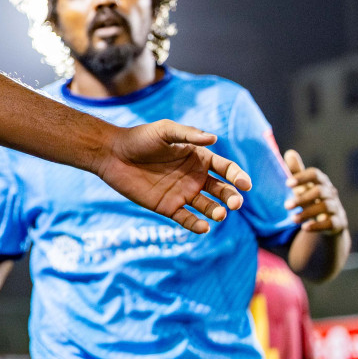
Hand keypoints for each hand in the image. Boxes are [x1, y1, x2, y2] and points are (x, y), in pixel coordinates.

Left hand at [96, 119, 251, 233]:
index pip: (226, 168)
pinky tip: (203, 227)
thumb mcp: (164, 131)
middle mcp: (195, 177)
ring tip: (219, 214)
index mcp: (199, 158)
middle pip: (222, 190)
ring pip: (209, 206)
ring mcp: (183, 193)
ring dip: (217, 211)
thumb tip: (214, 138)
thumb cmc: (139, 138)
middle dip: (232, 197)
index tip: (245, 184)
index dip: (238, 176)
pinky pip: (188, 219)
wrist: (112, 154)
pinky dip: (197, 225)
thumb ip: (187, 134)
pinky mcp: (169, 207)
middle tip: (234, 203)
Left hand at [283, 150, 345, 233]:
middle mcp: (331, 193)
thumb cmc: (312, 199)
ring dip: (307, 213)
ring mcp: (337, 208)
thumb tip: (290, 152)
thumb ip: (296, 171)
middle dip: (302, 198)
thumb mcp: (303, 186)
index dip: (302, 177)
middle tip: (286, 205)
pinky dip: (318, 225)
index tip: (287, 184)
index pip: (315, 174)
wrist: (329, 223)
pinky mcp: (339, 223)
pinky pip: (332, 223)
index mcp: (321, 182)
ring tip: (292, 219)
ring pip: (325, 207)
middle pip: (320, 191)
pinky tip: (304, 228)